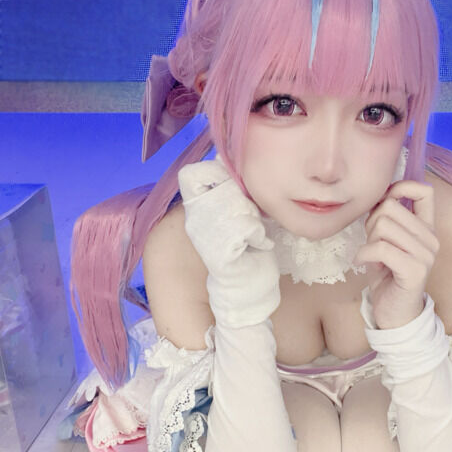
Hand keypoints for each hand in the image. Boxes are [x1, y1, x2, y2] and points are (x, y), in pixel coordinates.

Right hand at [178, 157, 280, 327]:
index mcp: (196, 207)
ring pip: (236, 207)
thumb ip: (233, 190)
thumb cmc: (248, 247)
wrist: (249, 290)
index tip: (236, 187)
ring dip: (255, 218)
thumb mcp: (240, 211)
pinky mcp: (219, 256)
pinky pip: (245, 230)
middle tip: (253, 217)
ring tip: (255, 233)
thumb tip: (239, 161)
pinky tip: (258, 246)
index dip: (214, 172)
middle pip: (223, 186)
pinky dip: (259, 236)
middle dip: (246, 198)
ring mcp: (204, 238)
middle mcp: (194, 221)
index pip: (192, 174)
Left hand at [353, 181, 438, 329]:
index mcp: (427, 229)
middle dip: (371, 222)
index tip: (384, 201)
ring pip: (384, 226)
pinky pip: (380, 248)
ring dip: (368, 240)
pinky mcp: (415, 270)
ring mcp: (426, 255)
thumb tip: (377, 196)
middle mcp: (431, 239)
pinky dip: (363, 254)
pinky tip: (362, 263)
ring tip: (371, 255)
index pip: (425, 191)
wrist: (394, 314)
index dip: (401, 187)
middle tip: (371, 242)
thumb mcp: (387, 242)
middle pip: (391, 207)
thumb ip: (387, 219)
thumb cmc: (387, 276)